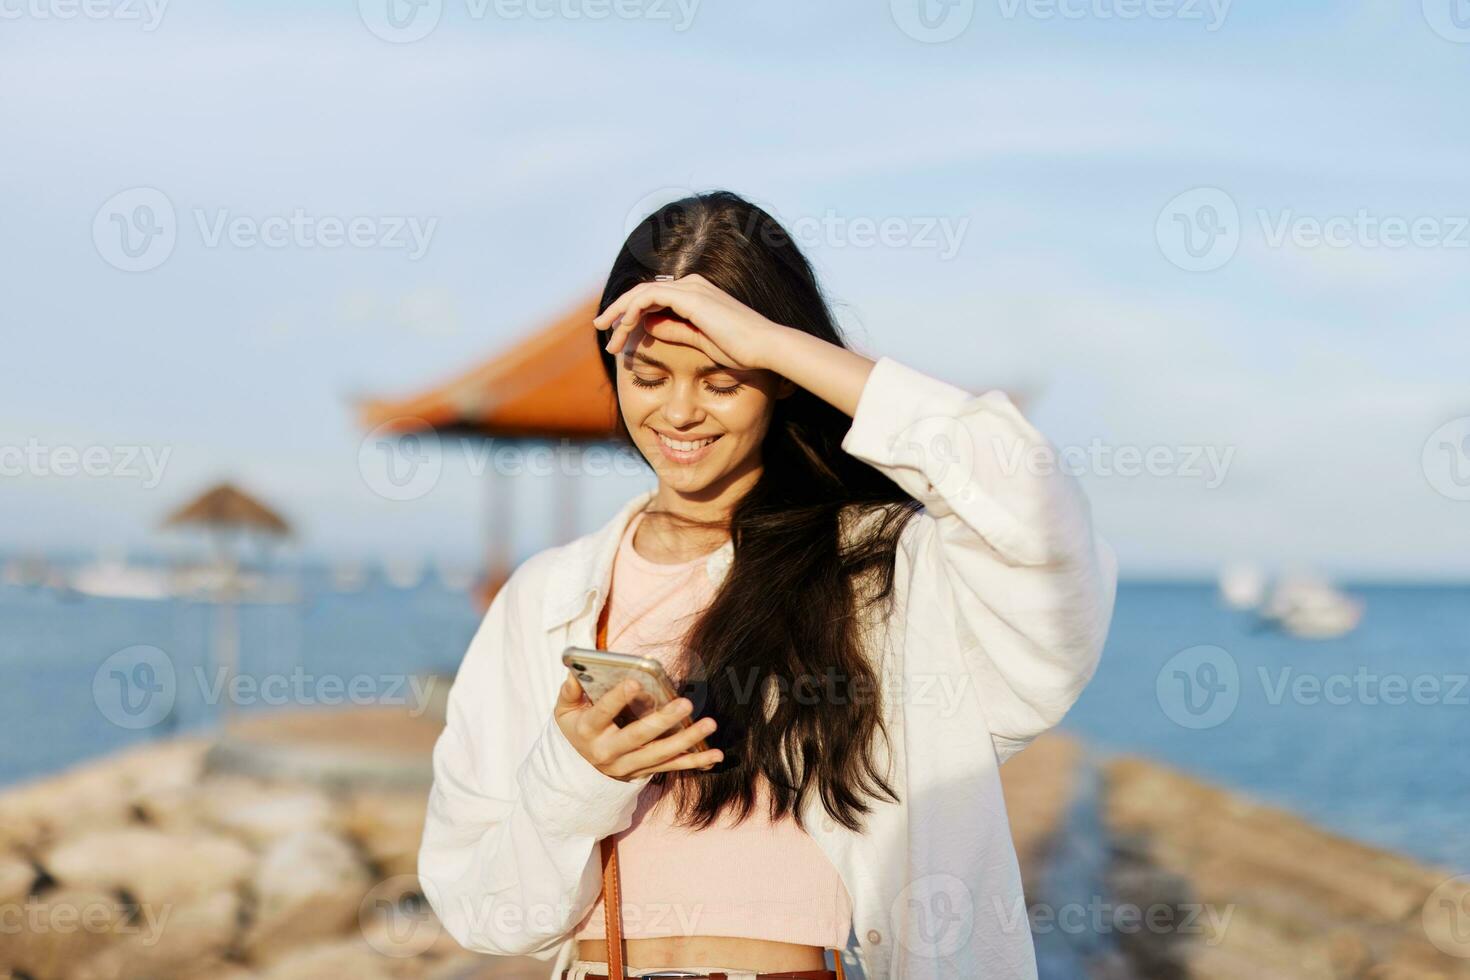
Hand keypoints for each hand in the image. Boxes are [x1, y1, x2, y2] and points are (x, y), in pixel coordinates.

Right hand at [554, 669, 723, 780]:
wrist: (579, 767)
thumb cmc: (577, 727)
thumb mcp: (565, 710)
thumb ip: (570, 690)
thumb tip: (576, 670)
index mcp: (589, 730)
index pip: (603, 713)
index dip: (618, 698)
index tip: (636, 681)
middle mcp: (609, 751)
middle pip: (638, 736)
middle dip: (663, 721)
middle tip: (686, 704)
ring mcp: (628, 765)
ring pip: (661, 754)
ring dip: (687, 740)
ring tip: (709, 724)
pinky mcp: (644, 771)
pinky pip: (672, 767)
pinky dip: (695, 761)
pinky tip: (715, 755)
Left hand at [593, 274, 785, 371]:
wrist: (764, 348)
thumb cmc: (741, 350)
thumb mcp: (700, 341)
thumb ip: (674, 330)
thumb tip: (647, 326)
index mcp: (697, 295)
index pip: (654, 298)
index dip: (631, 314)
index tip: (617, 335)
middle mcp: (693, 286)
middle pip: (643, 292)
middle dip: (618, 310)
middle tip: (600, 329)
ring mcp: (691, 289)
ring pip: (641, 293)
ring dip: (619, 312)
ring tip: (605, 334)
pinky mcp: (689, 297)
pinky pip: (649, 298)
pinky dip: (632, 311)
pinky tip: (623, 329)